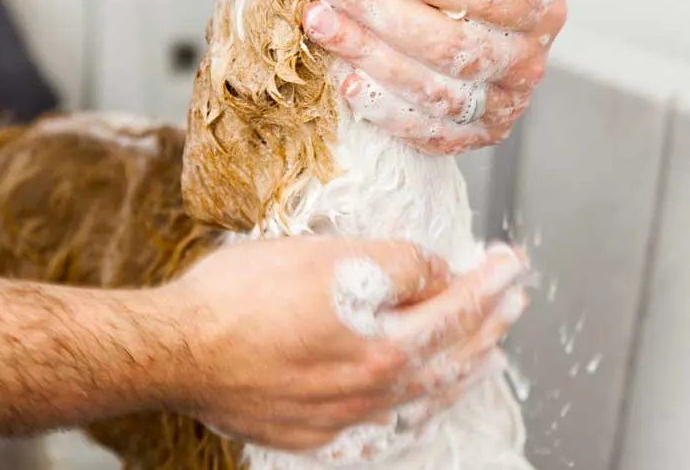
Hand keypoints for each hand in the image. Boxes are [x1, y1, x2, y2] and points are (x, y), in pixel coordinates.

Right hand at [157, 237, 529, 452]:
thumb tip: (433, 272)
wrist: (176, 351)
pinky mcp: (313, 432)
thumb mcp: (330, 257)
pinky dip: (414, 401)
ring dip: (461, 368)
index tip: (512, 265)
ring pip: (422, 397)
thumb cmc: (241, 299)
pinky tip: (419, 394)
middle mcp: (372, 392)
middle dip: (488, 325)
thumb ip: (396, 263)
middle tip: (514, 302)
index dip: (489, 283)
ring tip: (488, 354)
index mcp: (384, 347)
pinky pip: (383, 420)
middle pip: (450, 358)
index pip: (456, 309)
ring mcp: (343, 418)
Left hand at [301, 0, 635, 153]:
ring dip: (367, 55)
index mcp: (545, 7)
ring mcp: (502, 106)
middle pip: (450, 46)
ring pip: (432, 90)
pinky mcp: (472, 136)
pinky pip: (424, 132)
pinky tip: (343, 73)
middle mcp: (529, 63)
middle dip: (379, 12)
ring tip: (319, 18)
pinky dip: (380, 106)